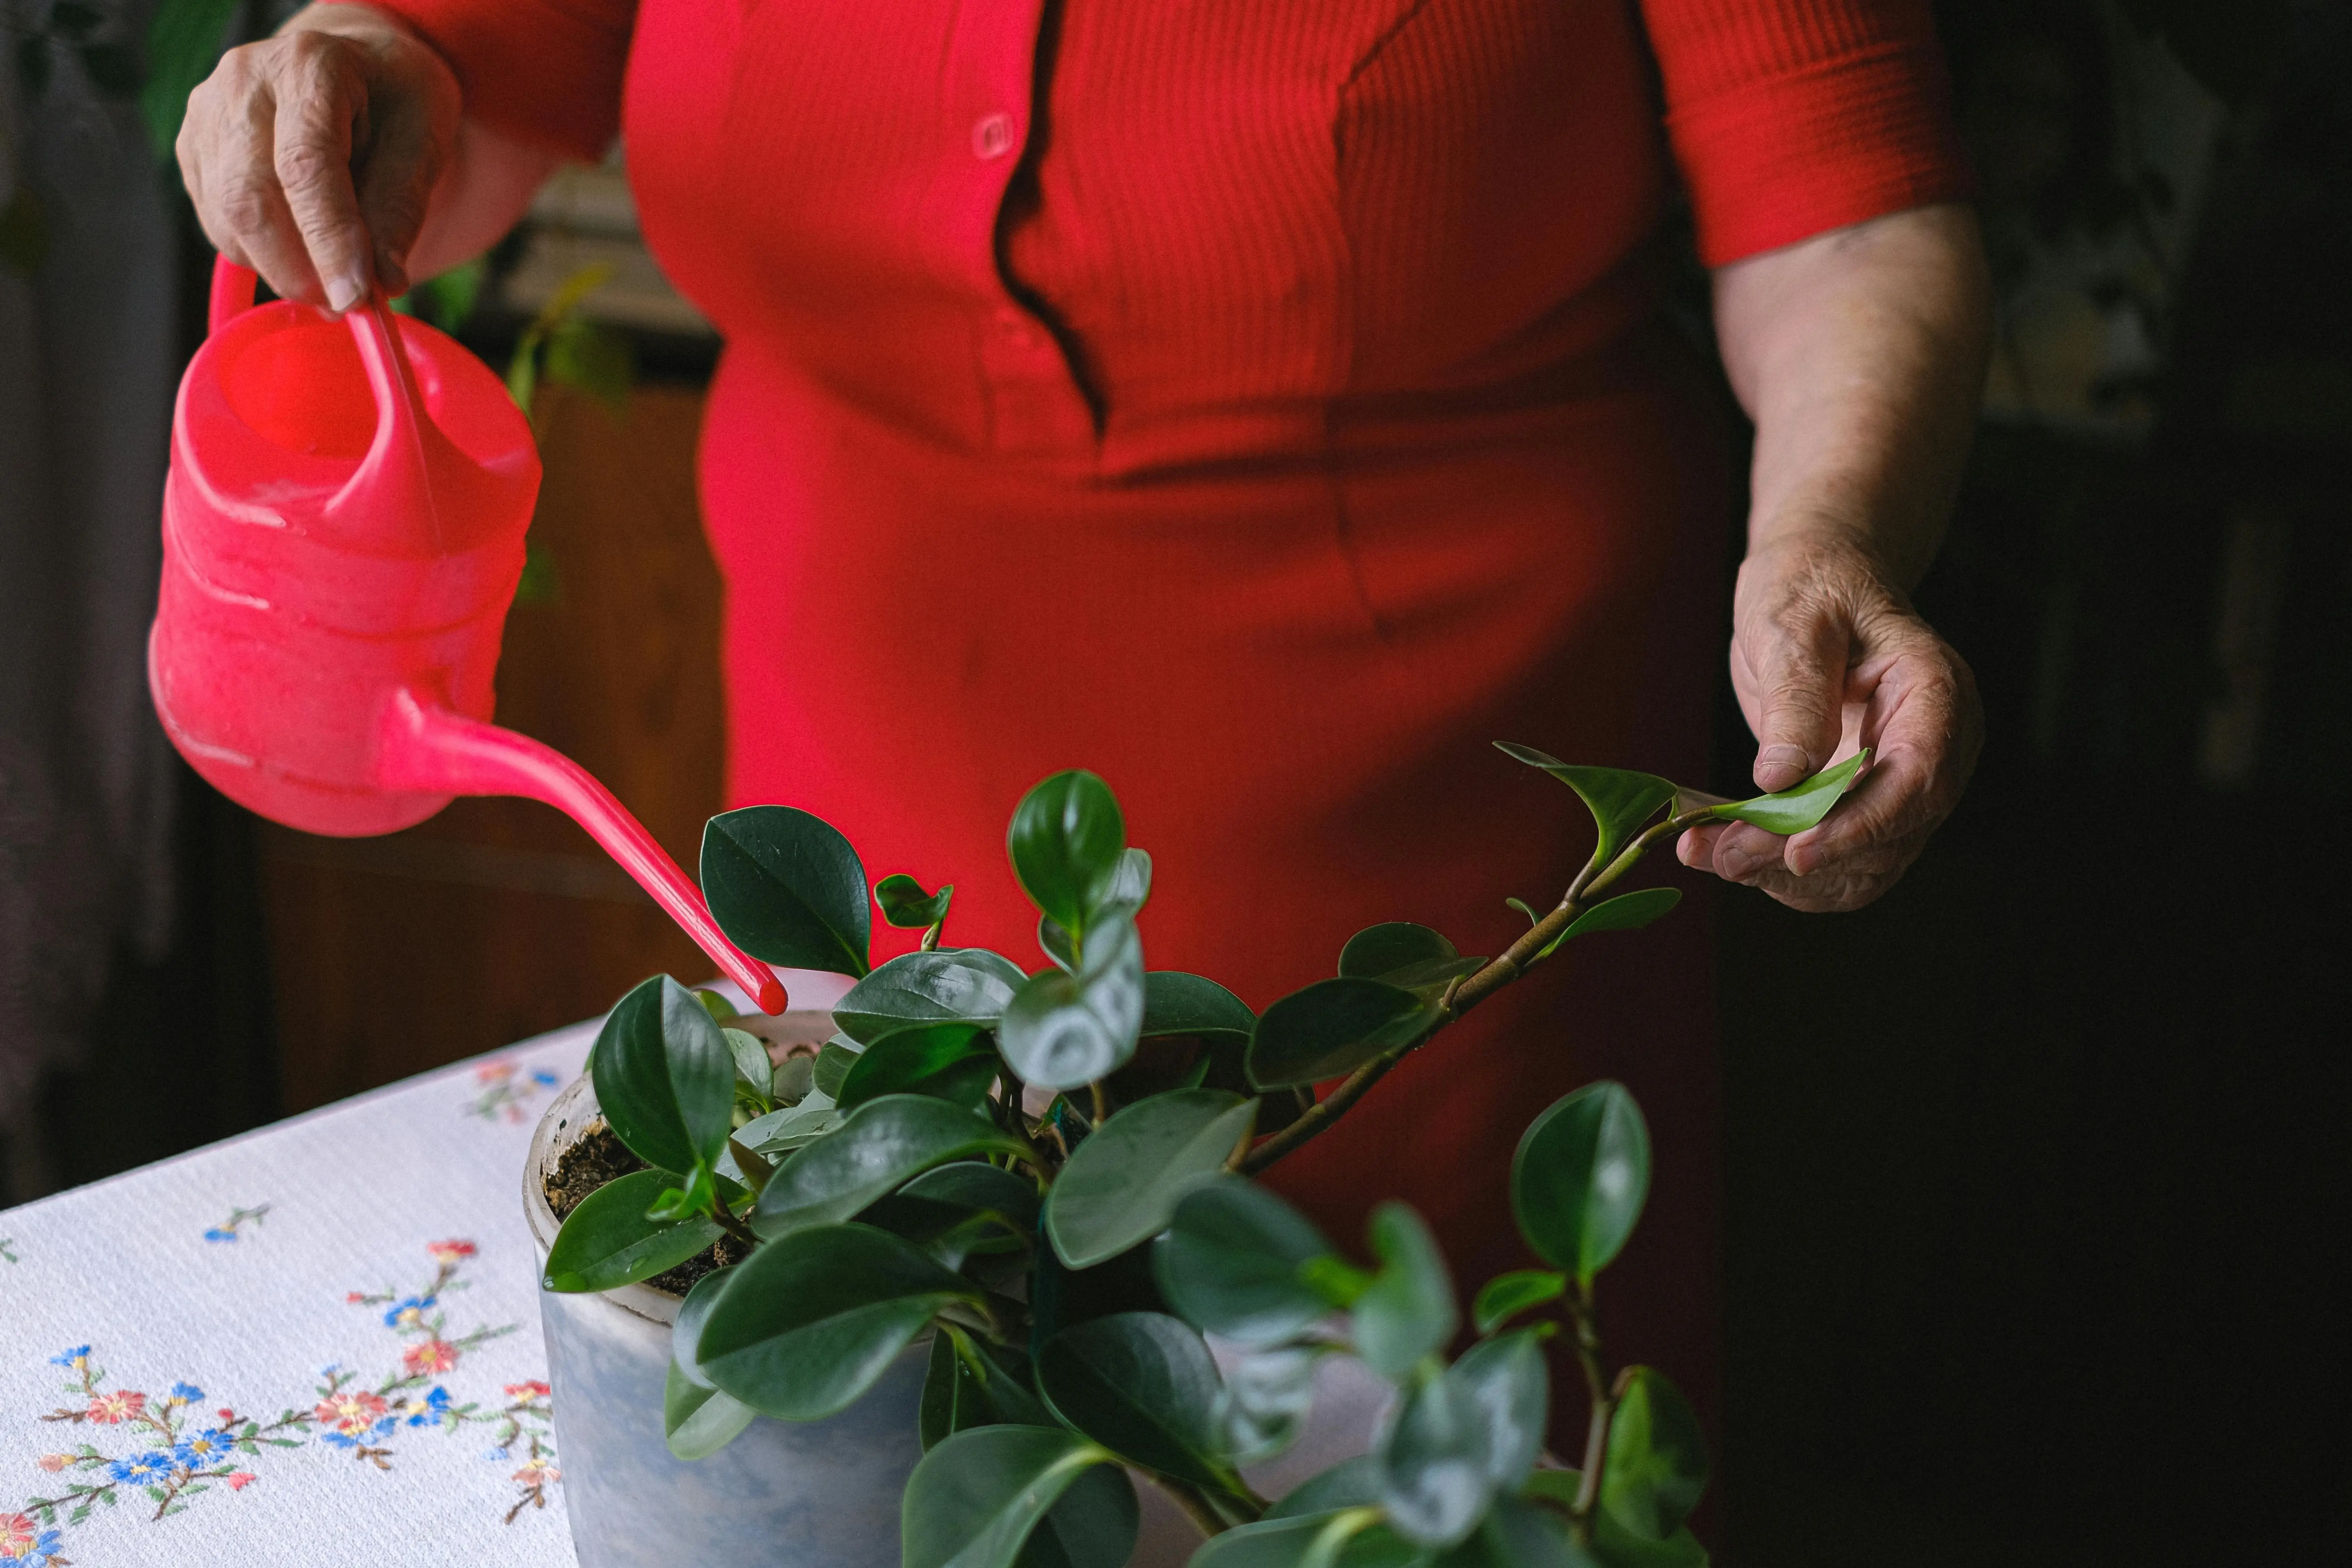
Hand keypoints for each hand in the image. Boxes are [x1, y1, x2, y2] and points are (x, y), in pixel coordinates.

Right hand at [176, 5, 458, 310]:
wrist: (355, 67)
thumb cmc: (393, 99)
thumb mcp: (422, 140)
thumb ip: (399, 208)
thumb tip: (382, 284)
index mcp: (310, 65)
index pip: (305, 166)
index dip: (328, 240)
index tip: (355, 297)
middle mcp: (244, 81)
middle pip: (250, 197)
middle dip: (299, 269)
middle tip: (345, 305)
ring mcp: (207, 112)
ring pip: (227, 217)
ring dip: (280, 269)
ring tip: (331, 280)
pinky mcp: (193, 147)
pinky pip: (216, 221)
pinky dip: (259, 254)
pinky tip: (299, 251)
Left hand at [1679, 529, 1981, 912]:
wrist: (1815, 582)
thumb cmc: (1811, 587)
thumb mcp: (1794, 624)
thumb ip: (1795, 697)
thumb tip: (1782, 778)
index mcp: (1935, 695)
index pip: (1916, 780)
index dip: (1861, 826)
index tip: (1798, 852)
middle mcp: (1935, 749)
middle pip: (1887, 835)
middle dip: (1805, 856)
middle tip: (1724, 856)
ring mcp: (1902, 782)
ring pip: (1862, 863)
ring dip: (1786, 875)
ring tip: (1709, 855)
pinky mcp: (1862, 801)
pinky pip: (1836, 858)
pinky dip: (1780, 867)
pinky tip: (1721, 850)